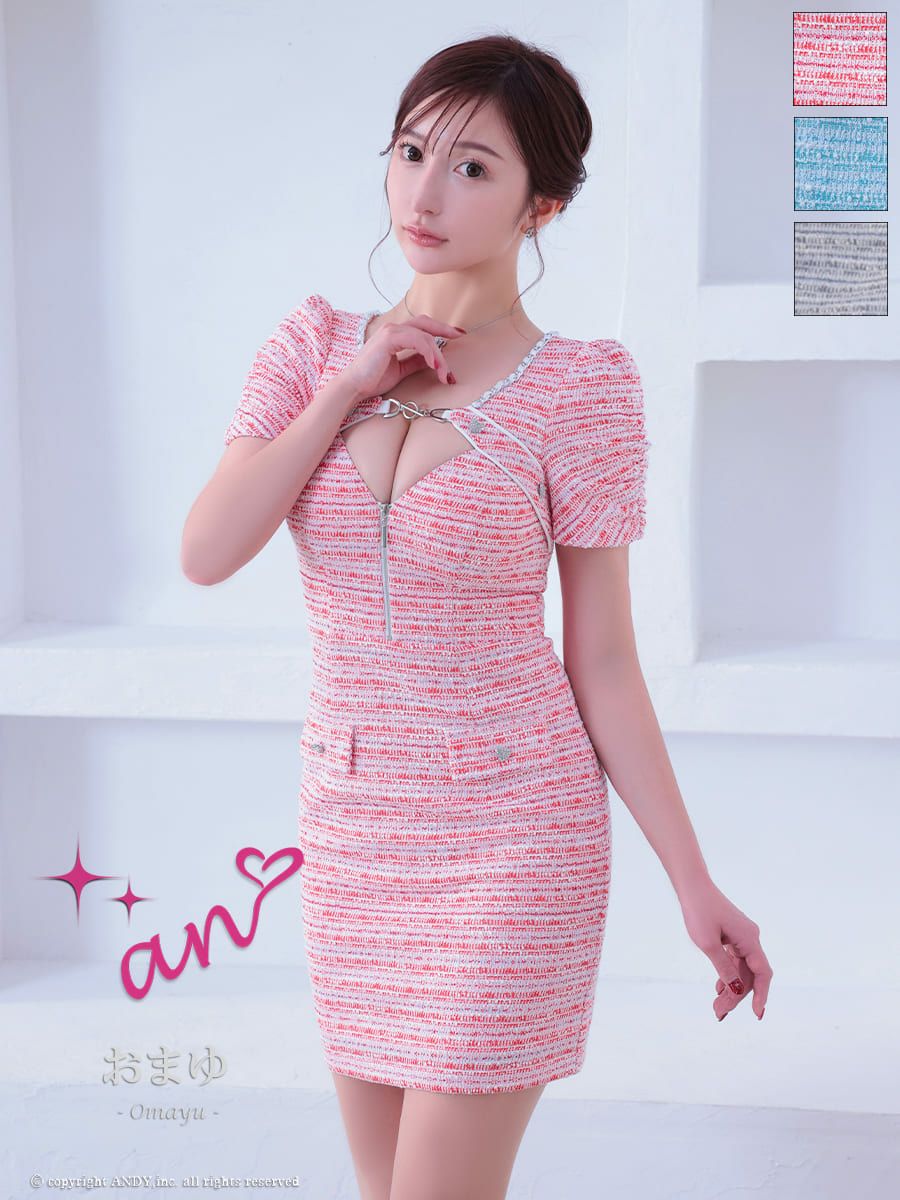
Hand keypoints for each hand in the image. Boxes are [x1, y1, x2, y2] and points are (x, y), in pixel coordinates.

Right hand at [343, 314, 465, 403]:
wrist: (354, 386)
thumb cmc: (372, 379)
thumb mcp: (401, 370)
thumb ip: (415, 361)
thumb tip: (432, 360)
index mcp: (395, 334)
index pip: (422, 327)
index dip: (440, 329)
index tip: (457, 334)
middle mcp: (393, 329)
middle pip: (426, 323)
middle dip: (445, 329)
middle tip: (461, 336)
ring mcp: (391, 331)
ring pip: (425, 336)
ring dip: (438, 355)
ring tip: (444, 372)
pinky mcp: (389, 338)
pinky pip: (417, 341)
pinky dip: (429, 352)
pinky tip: (433, 365)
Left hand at [678, 878, 771, 1021]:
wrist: (692, 887)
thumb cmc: (699, 911)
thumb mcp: (708, 944)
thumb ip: (724, 968)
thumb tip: (737, 990)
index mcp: (749, 939)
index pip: (762, 973)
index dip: (761, 995)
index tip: (757, 1014)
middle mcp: (750, 938)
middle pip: (750, 974)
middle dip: (737, 996)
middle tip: (719, 1013)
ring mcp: (742, 937)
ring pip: (741, 969)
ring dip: (731, 988)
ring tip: (717, 1007)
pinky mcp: (732, 936)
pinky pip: (735, 960)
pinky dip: (728, 975)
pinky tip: (718, 990)